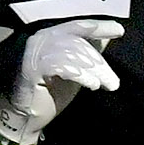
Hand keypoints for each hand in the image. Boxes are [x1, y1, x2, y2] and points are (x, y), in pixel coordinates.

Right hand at [0, 19, 123, 144]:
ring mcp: (35, 52)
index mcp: (51, 36)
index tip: (119, 30)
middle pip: (78, 43)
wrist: (24, 118)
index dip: (99, 27)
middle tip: (114, 81)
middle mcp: (41, 39)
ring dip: (94, 71)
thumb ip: (86, 57)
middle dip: (100, 62)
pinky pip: (62, 66)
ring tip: (105, 85)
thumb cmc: (49, 96)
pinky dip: (80, 75)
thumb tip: (107, 40)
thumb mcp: (75, 73)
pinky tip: (92, 85)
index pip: (78, 26)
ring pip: (73, 54)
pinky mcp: (32, 67)